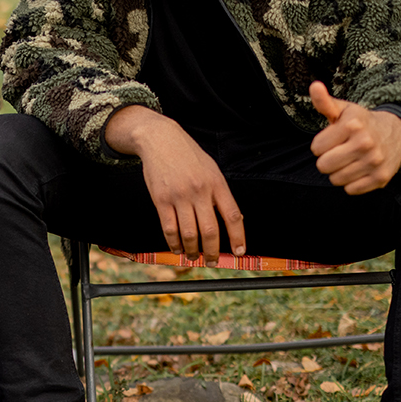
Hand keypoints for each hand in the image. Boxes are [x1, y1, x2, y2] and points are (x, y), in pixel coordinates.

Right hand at [106, 104, 245, 258]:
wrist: (160, 139)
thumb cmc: (188, 155)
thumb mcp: (211, 169)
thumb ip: (219, 193)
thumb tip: (230, 221)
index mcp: (216, 183)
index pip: (233, 216)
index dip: (238, 237)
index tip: (239, 252)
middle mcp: (199, 191)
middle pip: (210, 230)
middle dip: (213, 252)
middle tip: (213, 262)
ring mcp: (179, 196)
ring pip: (189, 233)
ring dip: (193, 251)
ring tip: (194, 257)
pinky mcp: (160, 199)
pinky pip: (168, 228)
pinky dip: (174, 243)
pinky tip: (177, 248)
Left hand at [309, 81, 400, 194]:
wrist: (396, 131)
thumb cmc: (361, 122)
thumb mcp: (343, 109)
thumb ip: (324, 102)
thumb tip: (314, 86)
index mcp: (352, 125)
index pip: (316, 148)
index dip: (321, 145)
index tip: (333, 139)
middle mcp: (365, 143)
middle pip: (323, 166)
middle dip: (327, 160)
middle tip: (339, 151)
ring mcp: (375, 161)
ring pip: (336, 180)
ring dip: (339, 171)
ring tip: (350, 159)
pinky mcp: (381, 178)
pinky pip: (351, 190)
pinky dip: (352, 182)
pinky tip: (359, 169)